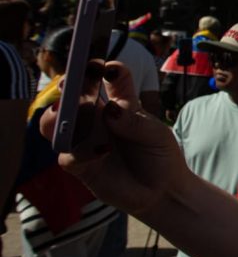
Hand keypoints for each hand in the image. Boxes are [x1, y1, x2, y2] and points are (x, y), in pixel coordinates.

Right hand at [40, 62, 190, 216]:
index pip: (109, 78)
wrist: (162, 191)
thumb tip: (110, 111)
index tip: (102, 65)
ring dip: (56, 117)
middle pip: (73, 97)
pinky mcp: (82, 167)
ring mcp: (86, 142)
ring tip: (64, 111)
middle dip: (68, 88)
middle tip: (69, 83)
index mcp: (119, 104)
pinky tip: (102, 151)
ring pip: (56, 124)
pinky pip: (68, 157)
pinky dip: (80, 152)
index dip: (102, 68)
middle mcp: (97, 119)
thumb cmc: (160, 155)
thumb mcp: (156, 134)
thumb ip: (134, 122)